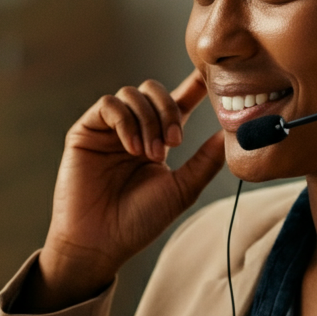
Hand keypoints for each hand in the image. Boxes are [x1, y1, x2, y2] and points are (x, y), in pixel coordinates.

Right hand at [25, 71, 224, 311]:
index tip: (210, 74)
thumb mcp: (181, 189)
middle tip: (174, 143)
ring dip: (148, 120)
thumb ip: (205, 160)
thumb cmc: (140, 221)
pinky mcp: (86, 131)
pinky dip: (125, 120)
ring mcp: (109, 129)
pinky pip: (108, 105)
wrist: (101, 241)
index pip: (178, 102)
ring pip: (132, 94)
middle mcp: (134, 129)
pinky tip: (132, 147)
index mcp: (158, 139)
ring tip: (150, 154)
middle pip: (154, 91)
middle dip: (169, 110)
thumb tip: (230, 133)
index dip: (193, 85)